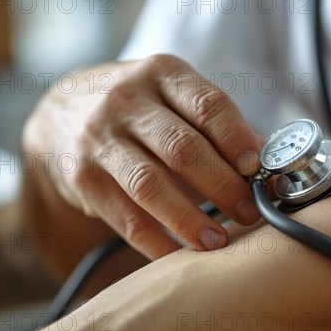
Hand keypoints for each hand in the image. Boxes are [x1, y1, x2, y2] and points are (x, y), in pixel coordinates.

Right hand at [23, 55, 263, 260]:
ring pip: (151, 185)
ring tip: (218, 242)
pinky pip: (125, 217)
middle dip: (223, 186)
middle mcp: (127, 101)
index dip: (238, 141)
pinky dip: (156, 242)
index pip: (208, 106)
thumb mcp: (173, 96)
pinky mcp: (83, 177)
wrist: (63, 112)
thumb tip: (267, 163)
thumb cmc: (138, 107)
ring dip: (189, 220)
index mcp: (162, 74)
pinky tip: (179, 256)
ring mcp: (100, 139)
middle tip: (250, 213)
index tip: (259, 172)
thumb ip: (217, 125)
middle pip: (182, 148)